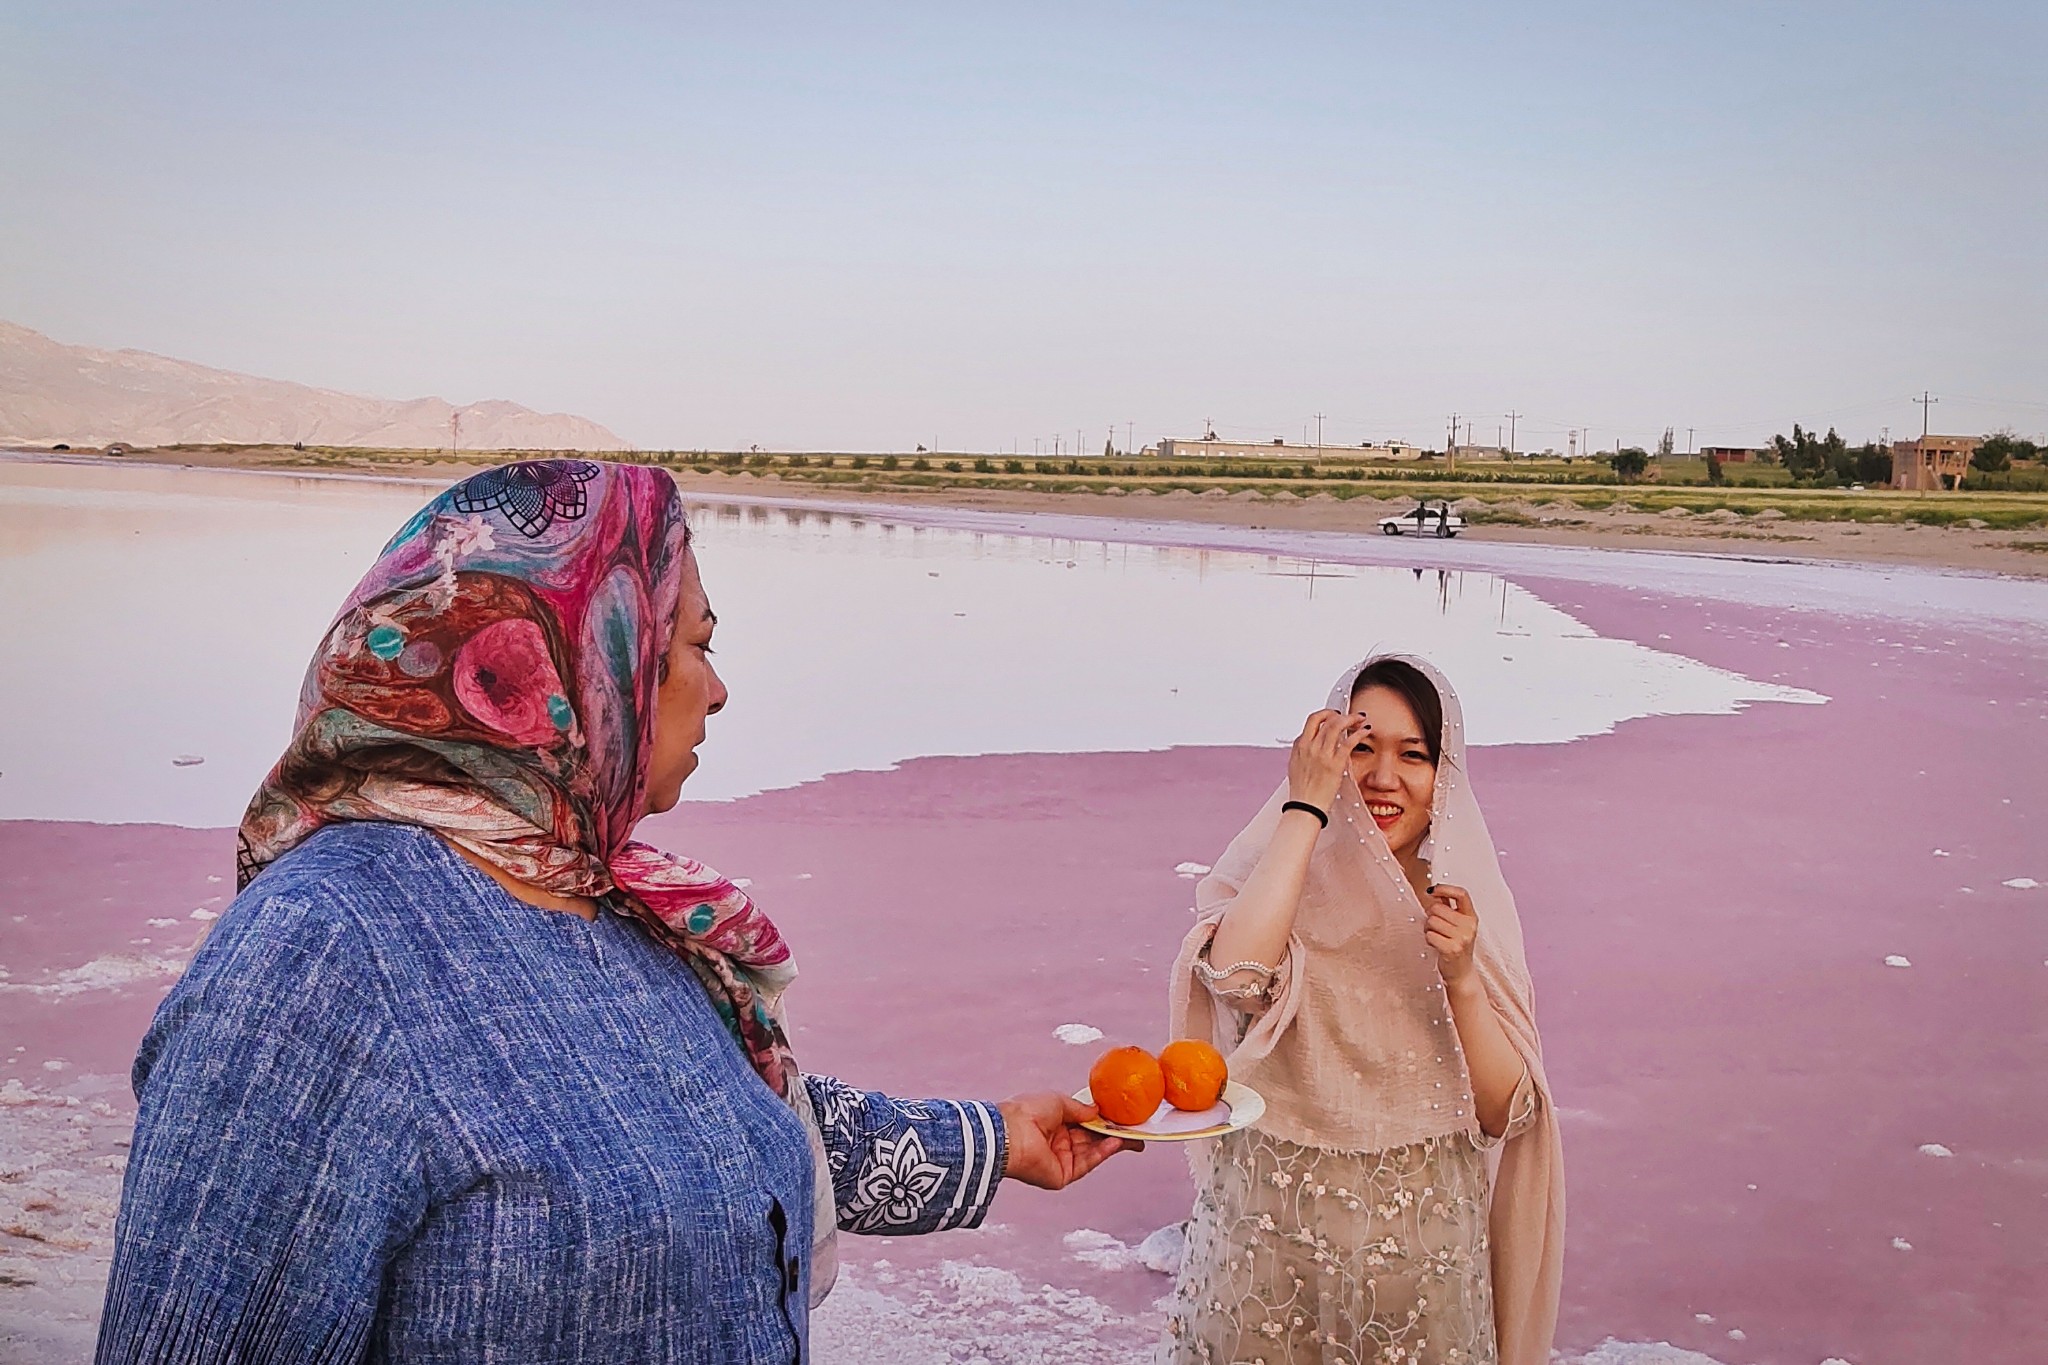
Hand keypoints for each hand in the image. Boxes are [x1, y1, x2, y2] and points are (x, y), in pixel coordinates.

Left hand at [996, 1092, 1140, 1189]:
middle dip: (1114, 1135)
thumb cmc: (1025, 1112)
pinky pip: (1087, 1163)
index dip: (1103, 1121)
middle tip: (1135, 1130)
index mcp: (1053, 1124)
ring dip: (1113, 1144)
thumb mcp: (1059, 1102)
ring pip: (1093, 1152)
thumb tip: (1097, 1111)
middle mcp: (1057, 1143)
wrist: (1009, 1133)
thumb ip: (1080, 1109)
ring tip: (1132, 1136)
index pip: (1084, 1124)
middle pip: (1092, 1140)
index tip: (1122, 1118)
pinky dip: (1103, 1153)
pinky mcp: (1061, 1175)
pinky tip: (1116, 1142)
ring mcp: (1060, 1160)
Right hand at [1287, 709, 1367, 813]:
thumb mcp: (1296, 766)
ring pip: (1337, 725)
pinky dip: (1359, 733)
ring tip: (1360, 719)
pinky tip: (1365, 731)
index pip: (1312, 721)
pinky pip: (1349, 742)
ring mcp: (1322, 754)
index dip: (1326, 715)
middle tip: (1348, 716)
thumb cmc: (1302, 791)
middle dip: (1338, 713)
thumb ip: (1303, 752)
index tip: (1333, 716)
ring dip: (1351, 718)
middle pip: (1324, 718)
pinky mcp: (1335, 764)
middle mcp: (1310, 747)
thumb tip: (1310, 745)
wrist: (1305, 807)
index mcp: (1300, 746)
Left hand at [1424, 883, 1479, 988]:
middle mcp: (1469, 926)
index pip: (1461, 894)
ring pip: (1431, 921)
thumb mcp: (1457, 925)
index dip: (1445, 888)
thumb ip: (1448, 908)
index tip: (1432, 890)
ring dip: (1428, 929)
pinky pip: (1429, 935)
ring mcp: (1462, 938)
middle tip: (1436, 928)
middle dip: (1430, 916)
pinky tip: (1436, 945)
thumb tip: (1432, 892)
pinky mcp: (1452, 949)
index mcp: (1471, 917)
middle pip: (1437, 908)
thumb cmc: (1456, 946)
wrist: (1461, 973)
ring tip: (1437, 937)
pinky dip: (1428, 939)